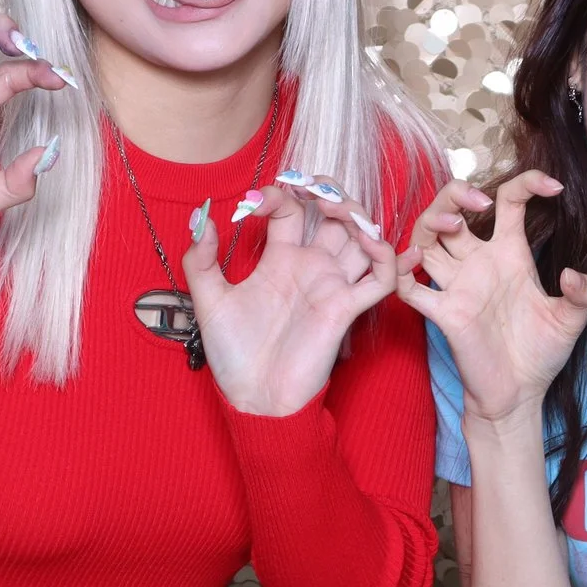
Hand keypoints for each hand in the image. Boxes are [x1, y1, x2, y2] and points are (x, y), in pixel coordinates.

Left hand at [187, 175, 398, 415]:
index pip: (291, 211)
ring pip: (363, 237)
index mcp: (280, 260)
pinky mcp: (347, 309)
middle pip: (336, 215)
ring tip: (336, 208)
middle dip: (330, 192)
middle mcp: (310, 267)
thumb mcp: (208, 301)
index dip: (277, 195)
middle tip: (313, 187)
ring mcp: (332, 285)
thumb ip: (200, 261)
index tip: (251, 205)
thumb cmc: (233, 355)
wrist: (254, 398)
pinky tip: (368, 241)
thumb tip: (201, 220)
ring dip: (358, 214)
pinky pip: (381, 279)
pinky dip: (386, 256)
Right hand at [394, 173, 586, 425]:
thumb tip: (572, 275)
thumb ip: (582, 295)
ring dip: (430, 222)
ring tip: (452, 224)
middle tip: (479, 199)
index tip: (553, 187)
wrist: (520, 394)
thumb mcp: (571, 320)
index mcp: (510, 254)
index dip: (527, 183)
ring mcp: (458, 286)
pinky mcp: (445, 313)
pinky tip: (414, 262)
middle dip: (455, 193)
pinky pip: (410, 288)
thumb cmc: (541, 354)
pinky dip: (402, 271)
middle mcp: (479, 263)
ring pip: (425, 238)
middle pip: (452, 211)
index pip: (509, 202)